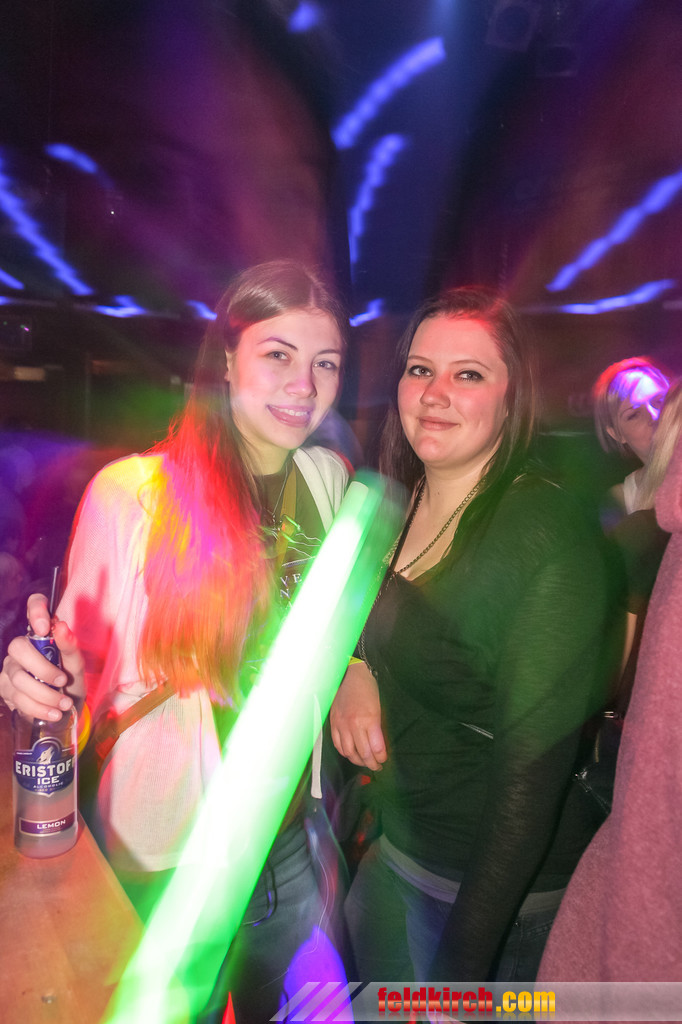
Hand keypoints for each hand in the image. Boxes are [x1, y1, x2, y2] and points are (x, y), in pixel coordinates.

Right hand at [0, 594, 84, 720]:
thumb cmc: (71, 679)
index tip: (45, 626)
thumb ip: (70, 646)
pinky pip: (17, 698)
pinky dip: (38, 708)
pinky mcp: (5, 689)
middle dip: (43, 669)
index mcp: (42, 632)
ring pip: (18, 678)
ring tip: (64, 704)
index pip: (35, 605)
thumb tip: (61, 626)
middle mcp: (21, 647)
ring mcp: (10, 667)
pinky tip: (53, 713)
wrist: (65, 708)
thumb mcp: (76, 664)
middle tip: (63, 681)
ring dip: (45, 694)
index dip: (36, 610)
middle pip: (18, 648)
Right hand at [330, 661, 386, 770]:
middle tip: (376, 766)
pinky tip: (351, 753)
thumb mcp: (379, 708)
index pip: (376, 748)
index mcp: (369, 720)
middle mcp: (354, 724)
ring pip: (349, 752)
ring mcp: (342, 725)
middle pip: (363, 754)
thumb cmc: (368, 689)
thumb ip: (378, 728)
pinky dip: (345, 753)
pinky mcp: (334, 723)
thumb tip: (379, 746)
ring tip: (364, 762)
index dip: (381, 758)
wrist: (350, 675)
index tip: (384, 760)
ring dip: (358, 761)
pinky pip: (338, 744)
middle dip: (371, 764)